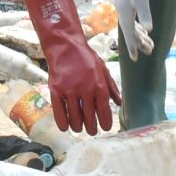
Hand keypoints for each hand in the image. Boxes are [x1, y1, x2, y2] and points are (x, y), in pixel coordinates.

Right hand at [24, 0, 118, 135]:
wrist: (64, 45)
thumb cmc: (85, 57)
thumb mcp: (103, 69)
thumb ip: (111, 87)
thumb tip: (119, 103)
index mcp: (98, 85)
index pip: (103, 111)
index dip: (105, 122)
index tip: (105, 128)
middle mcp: (85, 89)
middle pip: (89, 118)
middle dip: (91, 128)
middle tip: (92, 130)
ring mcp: (69, 90)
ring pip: (74, 118)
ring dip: (78, 127)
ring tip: (79, 128)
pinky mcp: (55, 90)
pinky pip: (59, 112)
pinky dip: (63, 123)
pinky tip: (66, 127)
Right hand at [112, 0, 153, 58]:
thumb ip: (145, 13)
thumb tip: (149, 30)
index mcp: (124, 12)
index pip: (128, 33)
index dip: (132, 46)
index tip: (135, 59)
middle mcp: (122, 11)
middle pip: (130, 31)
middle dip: (139, 43)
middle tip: (150, 52)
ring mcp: (124, 6)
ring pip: (131, 26)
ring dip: (140, 35)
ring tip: (149, 44)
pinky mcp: (127, 2)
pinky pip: (132, 19)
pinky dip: (138, 27)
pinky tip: (143, 29)